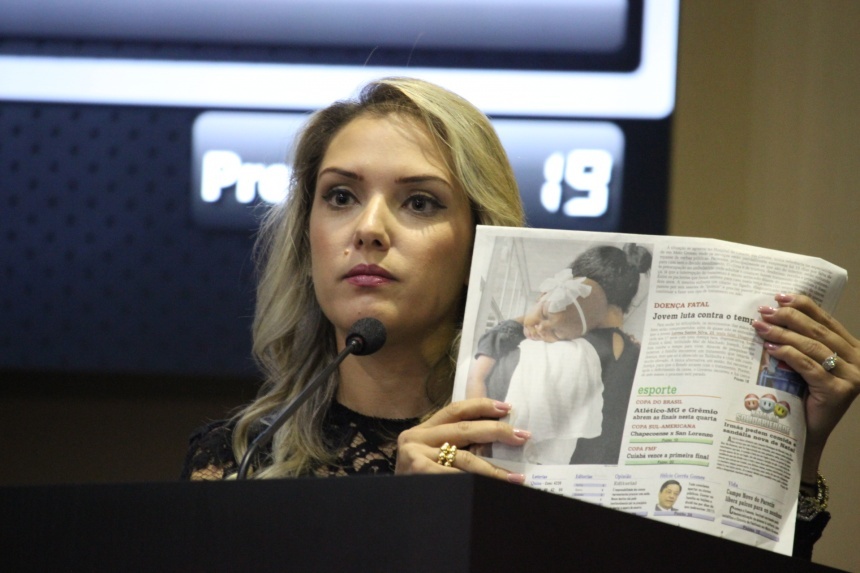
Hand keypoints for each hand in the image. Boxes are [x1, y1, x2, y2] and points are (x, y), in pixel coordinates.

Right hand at [395, 398, 528, 483]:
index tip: (507, 407)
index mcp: (423, 430)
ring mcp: (416, 455)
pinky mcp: (418, 472)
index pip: (456, 409)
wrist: (393, 503)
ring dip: (494, 469)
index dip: (482, 405)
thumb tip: (496, 437)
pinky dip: (478, 483)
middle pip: (464, 429)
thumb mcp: (430, 456)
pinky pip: (456, 477)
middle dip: (497, 431)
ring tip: (517, 477)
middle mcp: (417, 438)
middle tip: (522, 436)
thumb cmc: (417, 481)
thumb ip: (453, 444)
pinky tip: (495, 490)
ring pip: (465, 458)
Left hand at [753, 293, 859, 480]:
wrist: (804, 434)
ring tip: (760, 326)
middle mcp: (858, 361)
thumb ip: (801, 343)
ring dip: (783, 333)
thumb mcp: (806, 364)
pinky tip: (770, 347)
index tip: (780, 296)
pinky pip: (808, 366)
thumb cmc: (802, 397)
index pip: (826, 321)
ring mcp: (851, 378)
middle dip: (788, 317)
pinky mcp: (838, 392)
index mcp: (853, 350)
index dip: (803, 306)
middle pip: (818, 331)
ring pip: (812, 347)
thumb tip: (772, 314)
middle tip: (764, 311)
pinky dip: (788, 354)